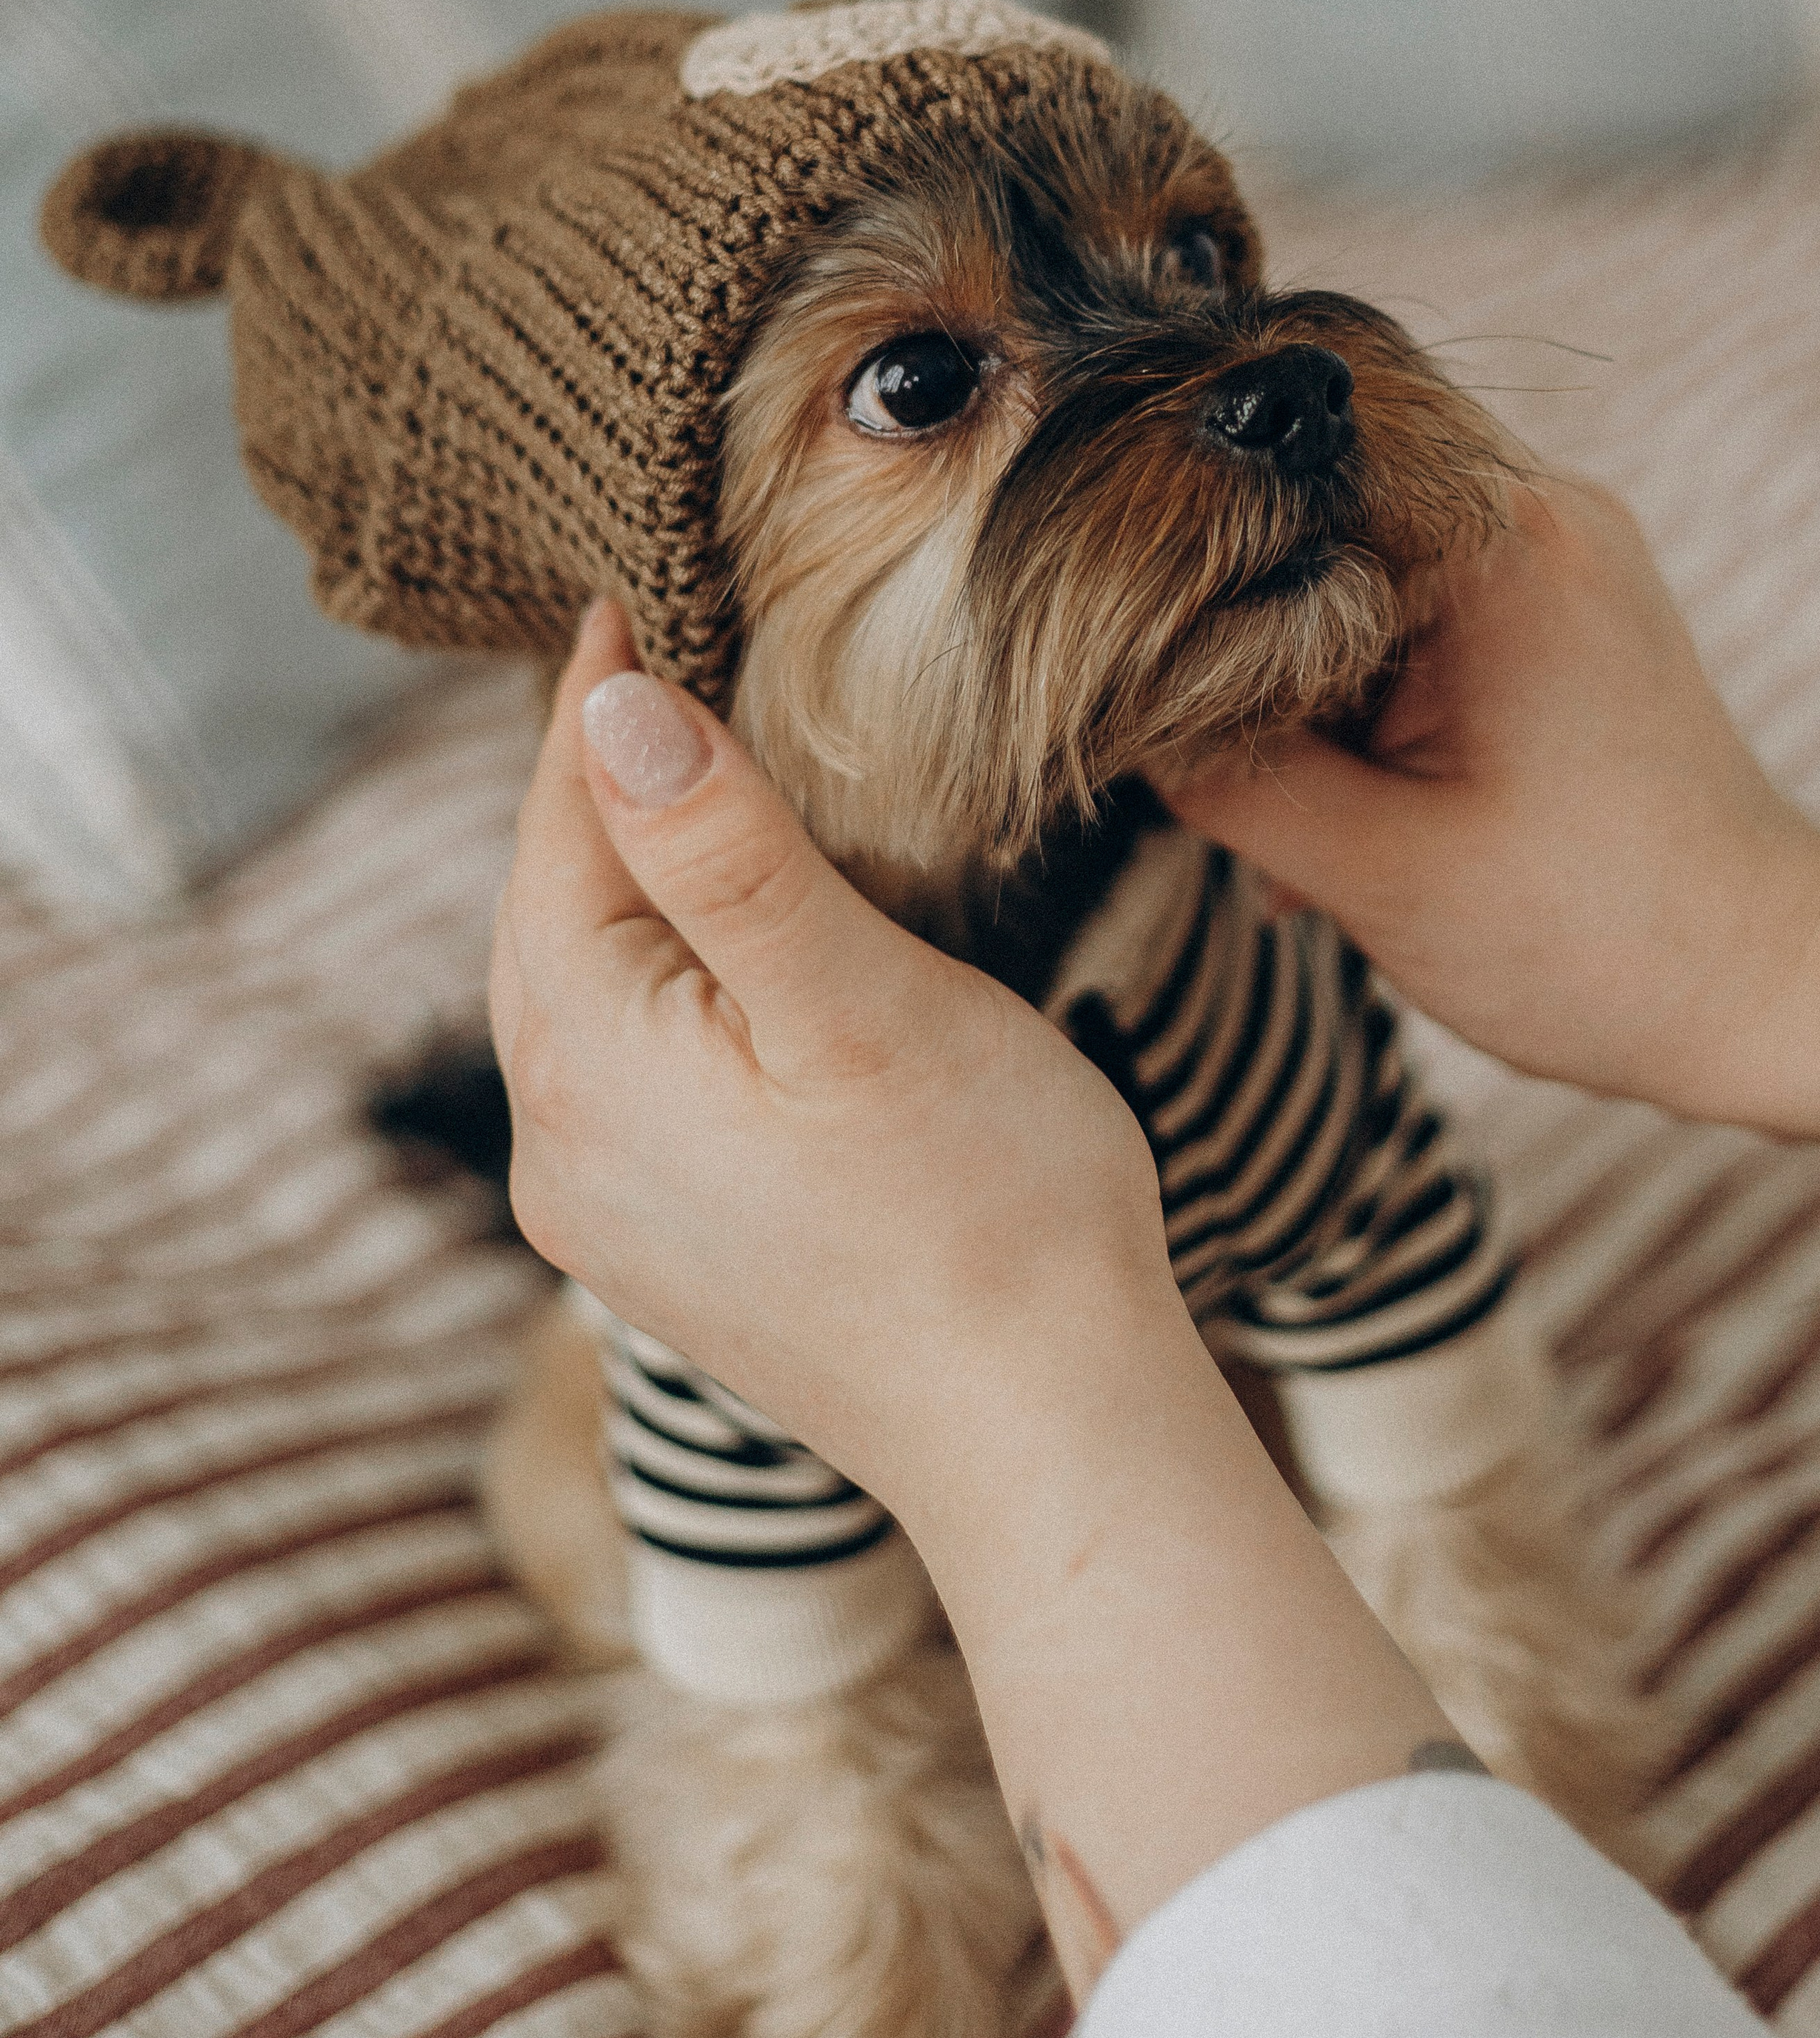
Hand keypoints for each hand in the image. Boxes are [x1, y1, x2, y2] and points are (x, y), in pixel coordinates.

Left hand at [490, 600, 1458, 1990]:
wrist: (1047, 1438)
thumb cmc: (988, 1210)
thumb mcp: (857, 997)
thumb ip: (722, 849)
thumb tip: (608, 707)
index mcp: (586, 1064)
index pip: (558, 832)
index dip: (594, 707)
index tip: (624, 598)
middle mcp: (563, 1147)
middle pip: (554, 915)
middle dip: (594, 790)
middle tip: (645, 669)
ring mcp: (611, 1216)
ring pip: (587, 998)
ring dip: (625, 891)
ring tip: (680, 790)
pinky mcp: (674, 1256)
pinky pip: (630, 1076)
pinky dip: (659, 987)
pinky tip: (717, 962)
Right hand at [1162, 479, 1819, 1147]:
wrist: (1760, 992)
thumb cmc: (1600, 941)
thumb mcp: (1374, 869)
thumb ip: (1227, 778)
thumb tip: (1113, 712)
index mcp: (1498, 541)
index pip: (1291, 453)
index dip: (1185, 526)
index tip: (1122, 624)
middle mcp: (1535, 514)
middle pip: (1313, 497)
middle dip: (1235, 615)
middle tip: (1198, 738)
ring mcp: (1551, 559)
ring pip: (1349, 558)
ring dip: (1289, 668)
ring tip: (1281, 795)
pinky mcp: (1550, 615)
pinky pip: (1405, 610)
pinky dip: (1349, 692)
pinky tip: (1332, 800)